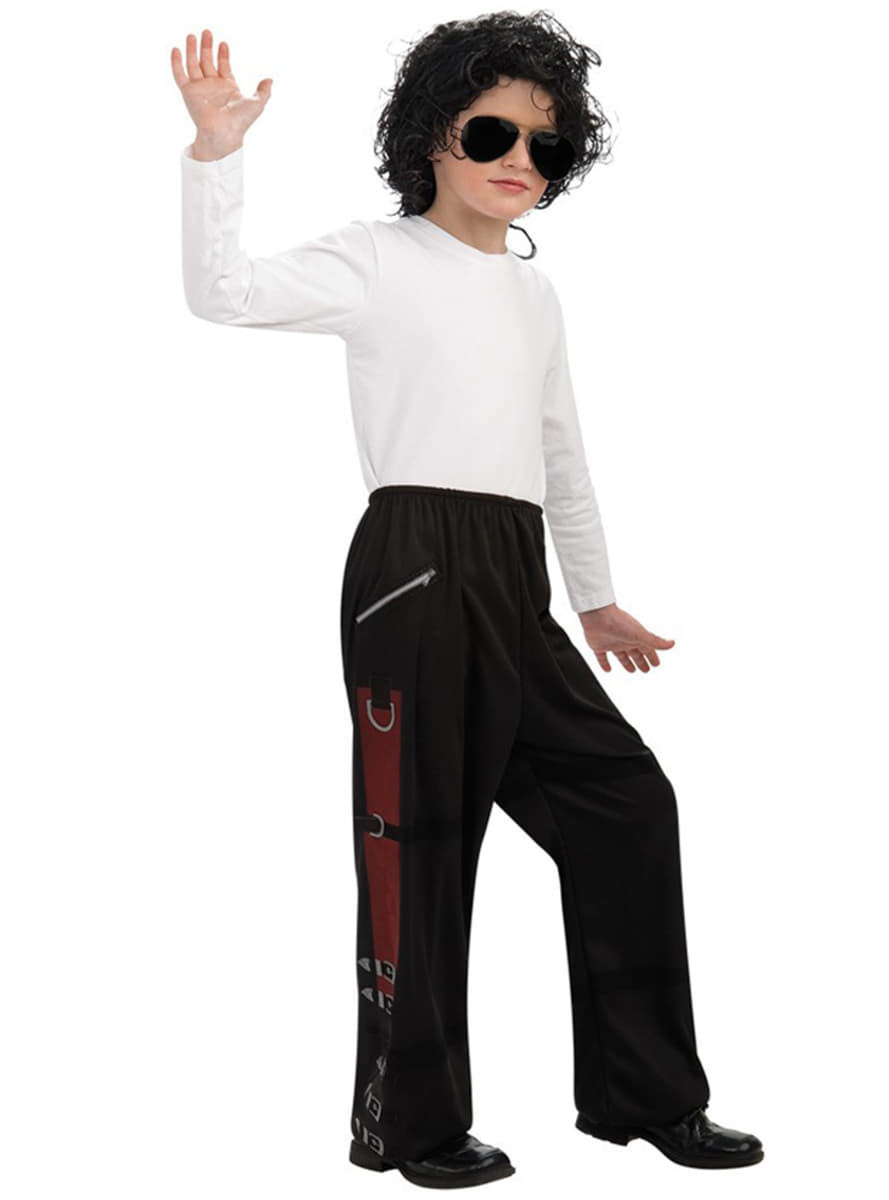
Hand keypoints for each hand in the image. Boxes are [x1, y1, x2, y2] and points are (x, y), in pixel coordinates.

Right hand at [171, 29, 271, 157]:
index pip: (223, 66)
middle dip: (207, 46)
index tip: (223, 43)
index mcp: (227, 87)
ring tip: (192, 35)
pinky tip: (176, 49)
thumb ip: (264, 91)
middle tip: (207, 32)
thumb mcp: (257, 103)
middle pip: (207, 61)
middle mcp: (212, 86)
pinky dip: (176, 62)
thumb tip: (270, 80)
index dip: (223, 54)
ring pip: (193, 64)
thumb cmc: (241, 122)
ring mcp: (199, 88)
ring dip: (192, 50)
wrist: (224, 132)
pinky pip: (179, 75)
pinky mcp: (188, 92)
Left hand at [578, 603, 674, 672]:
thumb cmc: (619, 622)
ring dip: (627, 663)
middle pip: (635, 654)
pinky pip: (602, 658)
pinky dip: (605, 664)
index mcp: (636, 637)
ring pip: (621, 656)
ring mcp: (612, 643)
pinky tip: (607, 670)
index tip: (656, 664)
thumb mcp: (640, 634)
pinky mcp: (599, 645)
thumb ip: (655, 641)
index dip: (652, 657)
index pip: (647, 650)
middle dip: (641, 661)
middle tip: (646, 670)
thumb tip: (672, 643)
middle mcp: (625, 640)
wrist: (597, 615)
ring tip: (631, 670)